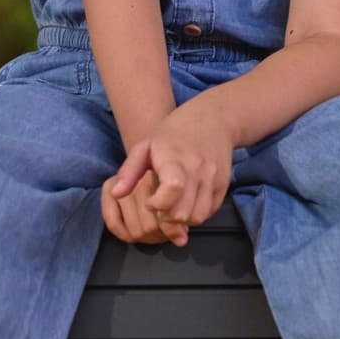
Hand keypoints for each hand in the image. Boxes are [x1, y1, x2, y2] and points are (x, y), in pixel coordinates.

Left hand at [110, 98, 235, 246]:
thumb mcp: (146, 145)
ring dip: (182, 220)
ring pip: (198, 217)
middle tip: (158, 207)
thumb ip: (129, 171)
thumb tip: (116, 195)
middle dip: (166, 218)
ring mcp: (214, 178)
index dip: (158, 204)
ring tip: (172, 207)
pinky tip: (186, 202)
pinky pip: (209, 211)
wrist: (213, 118)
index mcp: (176, 158)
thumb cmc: (173, 132)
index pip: (173, 189)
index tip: (149, 202)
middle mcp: (199, 170)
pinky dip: (196, 214)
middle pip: (183, 212)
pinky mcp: (224, 184)